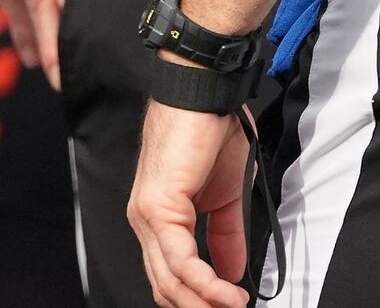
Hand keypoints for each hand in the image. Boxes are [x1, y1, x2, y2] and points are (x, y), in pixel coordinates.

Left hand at [128, 98, 253, 307]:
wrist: (205, 92)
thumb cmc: (212, 131)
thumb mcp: (226, 194)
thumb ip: (226, 235)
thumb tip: (232, 271)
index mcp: (157, 218)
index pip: (168, 274)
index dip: (197, 298)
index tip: (228, 304)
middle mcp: (144, 220)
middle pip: (165, 286)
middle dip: (200, 306)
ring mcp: (147, 215)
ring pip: (170, 280)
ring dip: (206, 301)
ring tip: (234, 305)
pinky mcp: (159, 207)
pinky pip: (181, 261)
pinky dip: (206, 283)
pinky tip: (228, 291)